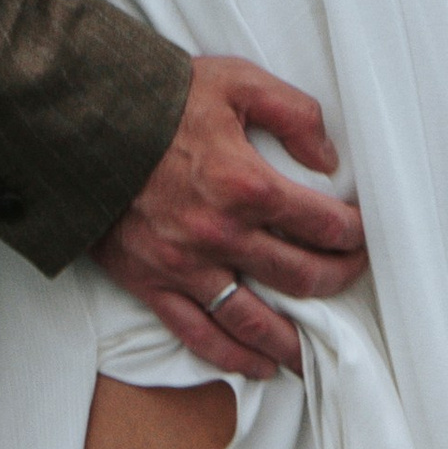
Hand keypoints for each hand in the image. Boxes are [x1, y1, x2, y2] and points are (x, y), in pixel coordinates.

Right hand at [92, 53, 367, 382]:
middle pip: (299, 275)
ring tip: (316, 348)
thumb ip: (293, 113)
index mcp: (247, 184)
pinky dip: (234, 358)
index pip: (321, 223)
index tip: (362, 235)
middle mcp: (222, 235)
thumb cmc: (161, 101)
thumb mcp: (236, 82)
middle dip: (337, 279)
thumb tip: (328, 159)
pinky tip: (260, 366)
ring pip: (255, 320)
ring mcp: (186, 267)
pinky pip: (200, 335)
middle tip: (351, 275)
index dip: (352, 233)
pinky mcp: (153, 284)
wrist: (84, 125)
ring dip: (294, 339)